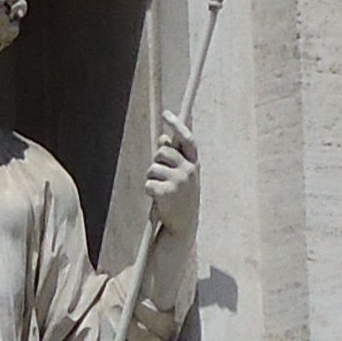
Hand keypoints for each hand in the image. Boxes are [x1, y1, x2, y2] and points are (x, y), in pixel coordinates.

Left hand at [143, 112, 199, 236]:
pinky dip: (149, 191)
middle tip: (161, 178)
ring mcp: (179, 181)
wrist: (183, 226)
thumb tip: (163, 138)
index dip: (176, 125)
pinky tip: (158, 200)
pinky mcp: (167, 192)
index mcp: (194, 164)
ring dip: (152, 179)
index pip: (186, 139)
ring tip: (161, 192)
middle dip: (156, 162)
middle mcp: (189, 170)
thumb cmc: (181, 198)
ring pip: (152, 168)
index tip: (166, 114)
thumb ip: (175, 157)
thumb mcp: (182, 176)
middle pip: (162, 152)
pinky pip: (148, 184)